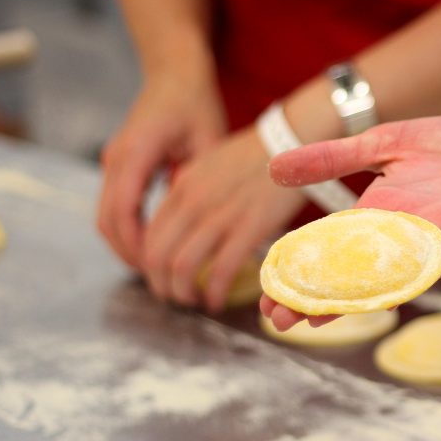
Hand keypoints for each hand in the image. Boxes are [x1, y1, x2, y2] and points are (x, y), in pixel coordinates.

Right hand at [97, 76, 224, 267]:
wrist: (174, 72)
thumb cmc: (196, 101)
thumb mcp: (208, 139)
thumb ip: (200, 177)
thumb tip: (198, 217)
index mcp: (137, 152)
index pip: (125, 210)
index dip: (139, 245)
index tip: (159, 268)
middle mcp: (117, 158)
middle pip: (108, 220)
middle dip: (130, 254)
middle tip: (159, 280)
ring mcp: (114, 161)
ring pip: (106, 216)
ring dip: (127, 245)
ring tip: (157, 270)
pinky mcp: (120, 165)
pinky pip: (116, 206)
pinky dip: (129, 230)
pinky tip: (154, 246)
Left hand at [141, 127, 307, 311]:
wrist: (291, 140)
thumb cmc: (257, 154)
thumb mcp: (210, 165)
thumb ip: (191, 192)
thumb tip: (182, 220)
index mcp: (182, 186)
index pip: (148, 235)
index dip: (149, 264)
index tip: (161, 276)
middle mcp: (194, 202)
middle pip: (157, 256)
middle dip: (160, 284)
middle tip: (172, 296)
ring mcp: (220, 216)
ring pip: (182, 267)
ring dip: (183, 292)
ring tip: (193, 301)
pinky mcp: (249, 228)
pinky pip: (220, 270)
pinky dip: (213, 291)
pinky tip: (216, 299)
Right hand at [258, 113, 440, 329]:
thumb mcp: (387, 142)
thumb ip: (336, 157)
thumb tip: (273, 168)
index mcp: (382, 213)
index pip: (332, 250)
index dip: (301, 275)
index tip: (268, 302)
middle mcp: (409, 233)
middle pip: (359, 272)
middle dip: (322, 298)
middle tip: (282, 323)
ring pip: (401, 272)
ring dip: (369, 294)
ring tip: (333, 314)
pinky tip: (416, 272)